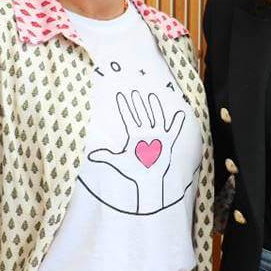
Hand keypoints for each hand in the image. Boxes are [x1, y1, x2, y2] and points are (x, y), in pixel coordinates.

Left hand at [82, 90, 185, 213]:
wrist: (148, 179)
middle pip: (142, 114)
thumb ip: (105, 156)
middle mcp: (145, 133)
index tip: (120, 94)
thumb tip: (89, 156)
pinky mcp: (167, 142)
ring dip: (154, 107)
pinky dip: (177, 123)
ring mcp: (157, 137)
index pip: (129, 118)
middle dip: (138, 103)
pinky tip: (180, 113)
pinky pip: (173, 130)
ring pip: (156, 118)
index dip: (124, 106)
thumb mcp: (118, 161)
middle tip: (134, 90)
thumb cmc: (133, 170)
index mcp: (134, 136)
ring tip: (152, 95)